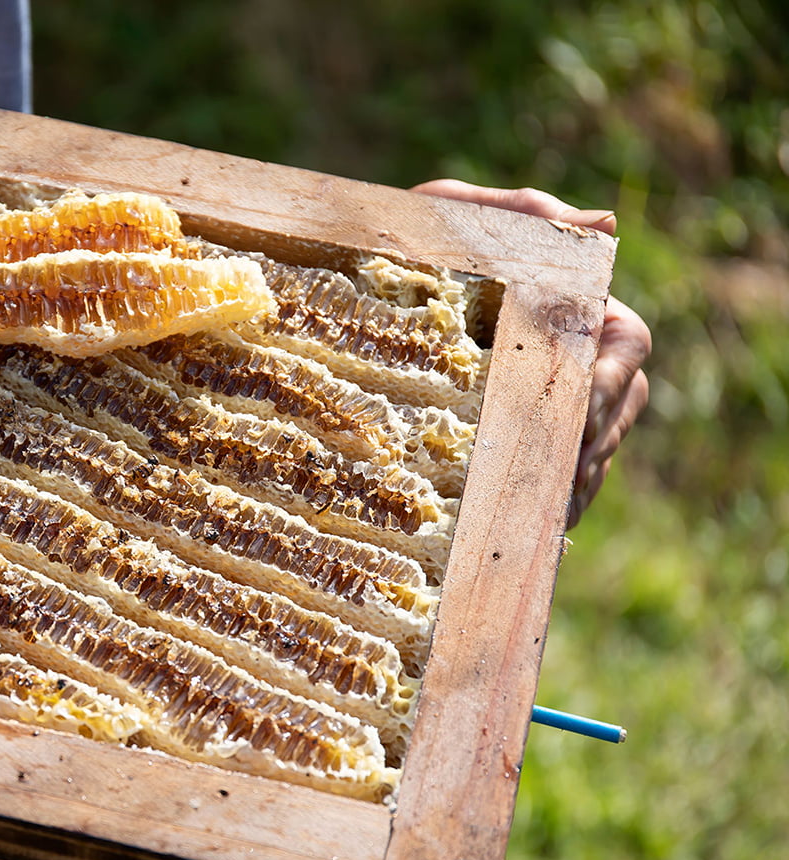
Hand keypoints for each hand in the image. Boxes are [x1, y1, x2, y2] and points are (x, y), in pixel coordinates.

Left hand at [410, 179, 651, 525]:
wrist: (354, 268)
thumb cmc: (414, 234)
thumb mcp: (459, 213)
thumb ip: (526, 216)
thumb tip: (607, 225)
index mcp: (572, 303)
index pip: (625, 346)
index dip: (610, 385)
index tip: (578, 416)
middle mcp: (569, 353)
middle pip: (615, 409)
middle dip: (593, 449)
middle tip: (557, 483)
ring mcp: (541, 395)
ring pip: (587, 449)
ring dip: (571, 483)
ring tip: (543, 517)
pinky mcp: (507, 431)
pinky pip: (543, 473)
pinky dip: (539, 500)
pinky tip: (518, 527)